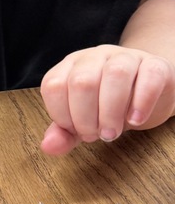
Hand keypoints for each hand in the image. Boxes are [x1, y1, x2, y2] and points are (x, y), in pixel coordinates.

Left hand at [40, 45, 174, 155]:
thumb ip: (63, 133)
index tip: (77, 131)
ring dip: (111, 111)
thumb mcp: (83, 121)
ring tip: (112, 132)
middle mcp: (95, 57)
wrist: (148, 93)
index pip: (53, 86)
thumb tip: (47, 146)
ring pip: (115, 74)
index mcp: (70, 67)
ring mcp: (126, 57)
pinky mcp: (155, 65)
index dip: (62, 115)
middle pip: (82, 82)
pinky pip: (149, 76)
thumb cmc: (109, 106)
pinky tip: (135, 119)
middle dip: (86, 118)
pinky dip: (141, 103)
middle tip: (97, 135)